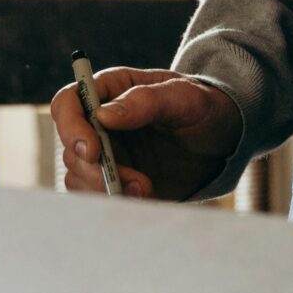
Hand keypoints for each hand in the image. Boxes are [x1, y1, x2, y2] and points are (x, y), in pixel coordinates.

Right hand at [49, 66, 241, 201]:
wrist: (225, 138)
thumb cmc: (204, 106)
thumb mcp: (183, 97)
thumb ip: (145, 101)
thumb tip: (103, 115)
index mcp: (110, 91)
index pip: (67, 103)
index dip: (70, 128)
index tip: (91, 151)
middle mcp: (100, 123)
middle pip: (70, 149)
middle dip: (94, 170)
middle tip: (132, 180)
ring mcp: (108, 154)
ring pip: (79, 177)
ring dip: (106, 189)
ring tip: (145, 188)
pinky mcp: (118, 181)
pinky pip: (100, 196)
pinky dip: (118, 202)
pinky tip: (147, 196)